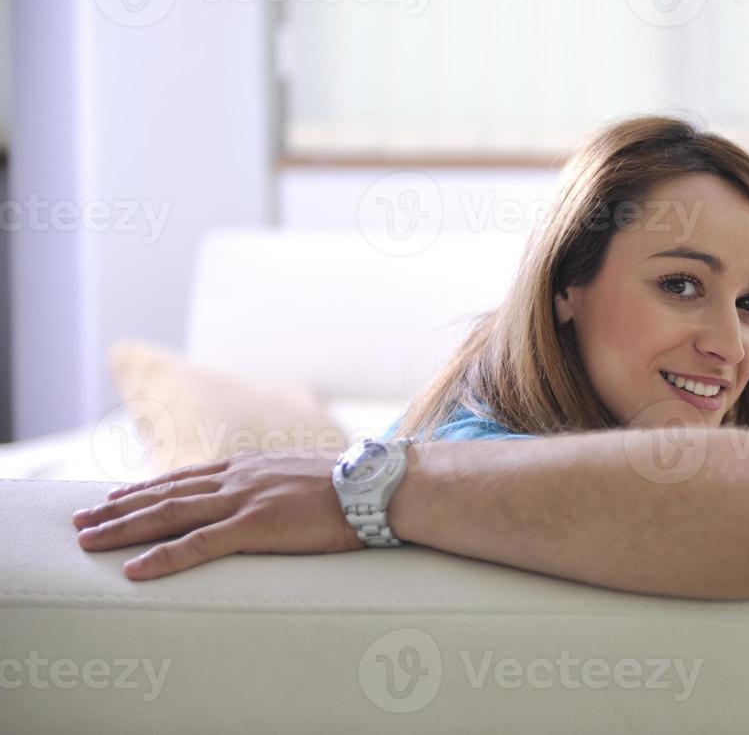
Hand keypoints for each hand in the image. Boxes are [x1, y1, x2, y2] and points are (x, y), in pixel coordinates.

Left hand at [71, 450, 363, 580]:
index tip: (114, 497)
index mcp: (251, 466)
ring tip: (89, 541)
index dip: (146, 488)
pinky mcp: (256, 526)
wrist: (380, 484)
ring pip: (170, 514)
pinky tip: (135, 569)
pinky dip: (163, 557)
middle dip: (119, 507)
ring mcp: (245, 500)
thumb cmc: (354, 484)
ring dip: (124, 528)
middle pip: (165, 493)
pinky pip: (199, 544)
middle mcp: (239, 477)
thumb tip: (276, 493)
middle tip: (82, 520)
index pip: (185, 477)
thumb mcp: (306, 474)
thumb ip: (280, 482)